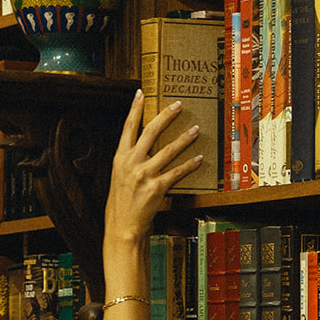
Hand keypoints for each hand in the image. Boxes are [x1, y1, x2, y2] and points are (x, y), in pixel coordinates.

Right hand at [103, 91, 202, 247]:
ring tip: (195, 130)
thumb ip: (131, 161)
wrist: (122, 226)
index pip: (128, 127)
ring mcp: (145, 174)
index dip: (134, 109)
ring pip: (168, 150)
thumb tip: (145, 149)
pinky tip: (199, 158)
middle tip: (178, 105)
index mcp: (120, 157)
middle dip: (166, 116)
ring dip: (184, 139)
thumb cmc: (122, 203)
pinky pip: (177, 173)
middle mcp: (131, 162)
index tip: (140, 93)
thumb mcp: (120, 177)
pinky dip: (189, 165)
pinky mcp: (157, 188)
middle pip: (150, 132)